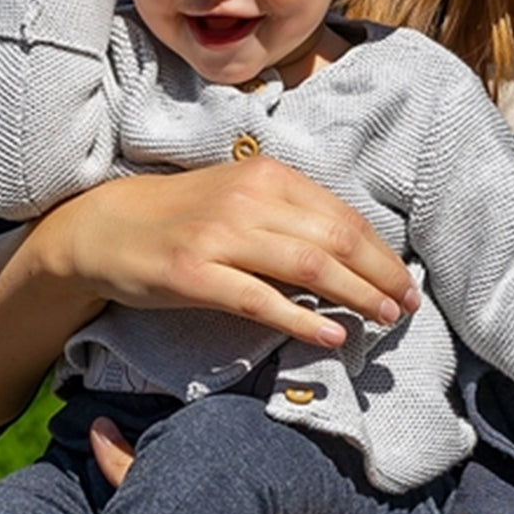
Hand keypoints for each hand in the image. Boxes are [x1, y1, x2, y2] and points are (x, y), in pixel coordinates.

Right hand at [48, 157, 419, 346]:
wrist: (107, 226)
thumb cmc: (184, 216)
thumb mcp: (242, 199)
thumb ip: (292, 217)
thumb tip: (354, 252)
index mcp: (268, 177)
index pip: (343, 216)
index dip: (382, 253)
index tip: (406, 283)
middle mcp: (248, 200)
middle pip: (334, 241)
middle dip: (380, 277)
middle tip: (405, 307)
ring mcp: (220, 237)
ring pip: (307, 268)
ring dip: (355, 296)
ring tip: (382, 321)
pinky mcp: (194, 275)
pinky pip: (260, 300)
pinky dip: (302, 319)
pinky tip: (332, 335)